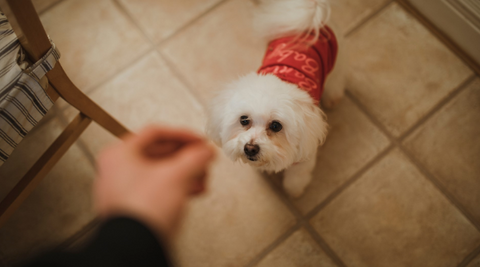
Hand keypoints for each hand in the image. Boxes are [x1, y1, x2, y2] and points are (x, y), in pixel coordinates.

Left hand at [94, 126, 214, 240]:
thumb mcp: (177, 175)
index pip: (156, 133)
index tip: (198, 140)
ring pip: (159, 173)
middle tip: (202, 158)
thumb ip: (195, 157)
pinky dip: (176, 187)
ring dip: (184, 173)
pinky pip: (156, 189)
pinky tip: (194, 191)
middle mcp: (116, 170)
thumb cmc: (143, 210)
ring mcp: (122, 190)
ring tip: (202, 177)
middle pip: (158, 154)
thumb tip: (206, 150)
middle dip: (186, 157)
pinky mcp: (131, 208)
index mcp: (119, 154)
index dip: (182, 134)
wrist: (135, 247)